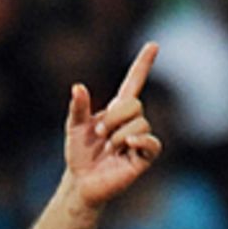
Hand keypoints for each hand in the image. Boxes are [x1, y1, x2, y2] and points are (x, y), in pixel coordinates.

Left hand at [65, 43, 161, 210]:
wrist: (80, 183)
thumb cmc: (79, 154)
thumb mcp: (74, 127)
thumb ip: (78, 107)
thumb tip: (77, 87)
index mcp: (117, 111)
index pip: (134, 82)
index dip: (143, 64)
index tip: (153, 45)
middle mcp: (131, 122)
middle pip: (135, 104)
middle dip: (114, 117)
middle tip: (99, 134)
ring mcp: (139, 140)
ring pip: (141, 123)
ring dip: (119, 134)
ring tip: (107, 148)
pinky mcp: (143, 159)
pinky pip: (153, 143)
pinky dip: (141, 140)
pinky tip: (129, 143)